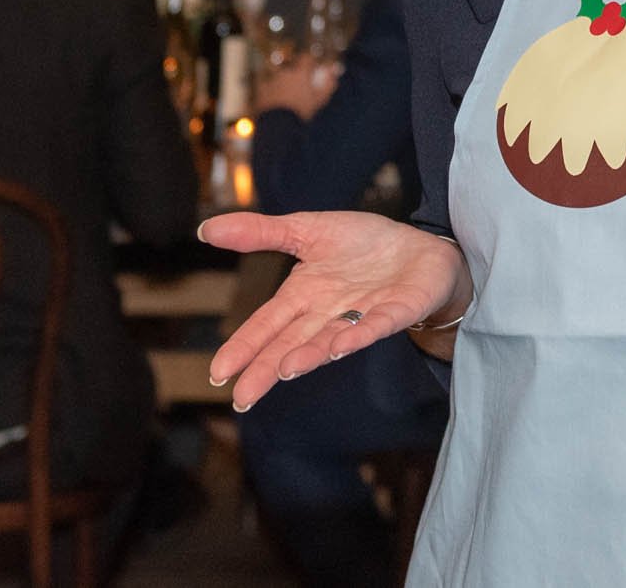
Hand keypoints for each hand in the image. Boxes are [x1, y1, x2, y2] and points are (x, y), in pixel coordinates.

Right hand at [197, 210, 465, 409]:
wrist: (420, 246)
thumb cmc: (363, 244)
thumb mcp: (306, 229)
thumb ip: (260, 233)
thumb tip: (206, 228)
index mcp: (303, 297)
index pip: (266, 325)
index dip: (244, 346)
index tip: (219, 373)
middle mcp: (328, 315)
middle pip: (292, 344)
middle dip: (267, 369)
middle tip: (243, 397)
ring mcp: (362, 317)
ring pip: (330, 341)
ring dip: (308, 356)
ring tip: (285, 370)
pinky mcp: (397, 311)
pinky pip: (376, 325)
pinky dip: (359, 336)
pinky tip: (341, 347)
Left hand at [253, 58, 339, 120]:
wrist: (279, 123)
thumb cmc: (302, 111)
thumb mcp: (319, 100)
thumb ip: (328, 85)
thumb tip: (333, 75)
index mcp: (300, 73)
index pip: (306, 58)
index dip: (309, 61)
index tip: (311, 68)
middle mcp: (285, 72)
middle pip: (292, 69)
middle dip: (295, 76)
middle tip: (298, 89)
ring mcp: (272, 80)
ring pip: (279, 78)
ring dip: (282, 84)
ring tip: (286, 98)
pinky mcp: (261, 89)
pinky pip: (266, 86)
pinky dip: (270, 91)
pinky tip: (274, 101)